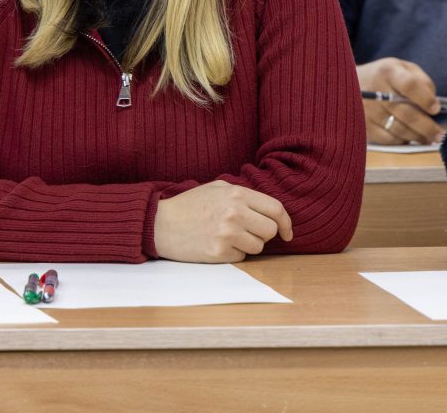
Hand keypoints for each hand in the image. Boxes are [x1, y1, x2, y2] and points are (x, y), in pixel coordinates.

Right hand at [153, 180, 292, 262]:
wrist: (160, 223)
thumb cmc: (189, 205)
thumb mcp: (217, 188)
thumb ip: (243, 195)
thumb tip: (270, 211)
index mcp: (236, 194)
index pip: (275, 209)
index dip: (286, 222)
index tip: (287, 233)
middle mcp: (235, 212)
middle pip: (269, 231)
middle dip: (263, 234)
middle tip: (247, 233)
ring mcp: (227, 234)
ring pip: (257, 247)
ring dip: (247, 245)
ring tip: (227, 237)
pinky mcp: (218, 253)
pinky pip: (241, 258)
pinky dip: (233, 254)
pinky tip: (216, 245)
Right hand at [358, 57, 441, 143]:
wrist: (345, 84)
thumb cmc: (381, 77)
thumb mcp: (401, 68)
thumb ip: (421, 81)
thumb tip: (434, 103)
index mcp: (387, 72)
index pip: (410, 85)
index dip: (425, 99)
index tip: (436, 109)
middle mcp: (375, 91)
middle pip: (406, 113)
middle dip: (427, 127)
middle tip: (440, 135)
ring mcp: (367, 111)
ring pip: (399, 130)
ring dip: (417, 136)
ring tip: (428, 138)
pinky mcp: (363, 127)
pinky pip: (388, 139)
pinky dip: (402, 140)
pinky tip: (408, 136)